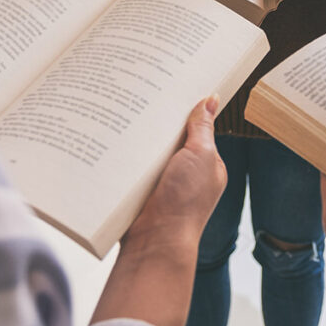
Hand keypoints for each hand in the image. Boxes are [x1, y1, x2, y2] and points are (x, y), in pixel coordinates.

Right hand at [93, 96, 226, 325]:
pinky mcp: (140, 190)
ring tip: (123, 109)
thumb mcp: (201, 156)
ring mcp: (162, 181)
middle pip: (170, 136)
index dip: (187, 108)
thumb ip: (203, 129)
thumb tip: (211, 99)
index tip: (173, 84)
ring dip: (139, 137)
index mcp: (206, 162)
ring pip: (149, 149)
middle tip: (142, 92)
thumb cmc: (185, 202)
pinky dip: (126, 154)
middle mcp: (185, 171)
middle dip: (159, 121)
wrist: (155, 242)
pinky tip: (113, 137)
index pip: (197, 127)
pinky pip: (132, 165)